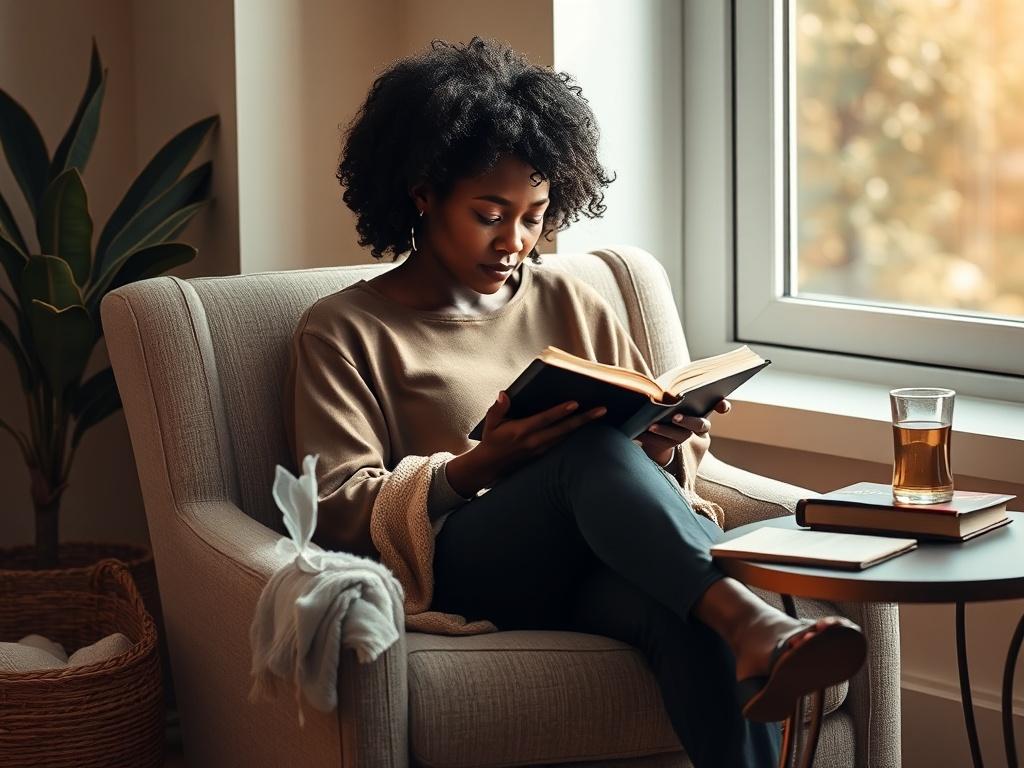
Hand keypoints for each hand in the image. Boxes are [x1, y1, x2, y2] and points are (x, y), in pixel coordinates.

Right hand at [471, 391, 607, 486]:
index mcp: (521, 432)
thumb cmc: (491, 440)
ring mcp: (541, 450)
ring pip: (567, 437)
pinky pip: (563, 443)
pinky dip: (575, 434)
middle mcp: (534, 442)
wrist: (490, 467)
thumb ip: (498, 408)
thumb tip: (504, 394)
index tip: (575, 403)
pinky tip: (587, 426)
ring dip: (584, 426)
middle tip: (602, 409)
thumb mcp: (490, 423)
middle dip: (583, 419)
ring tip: (600, 414)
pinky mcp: (544, 455)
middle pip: (563, 430)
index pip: (544, 420)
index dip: (560, 412)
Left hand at [635, 398, 731, 464]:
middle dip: (688, 421)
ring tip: (650, 426)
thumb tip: (663, 390)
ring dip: (665, 431)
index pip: (718, 406)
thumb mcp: (668, 399)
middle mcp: (698, 427)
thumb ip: (671, 395)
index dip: (722, 406)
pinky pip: (661, 445)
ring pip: (680, 437)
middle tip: (675, 417)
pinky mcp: (669, 449)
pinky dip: (649, 439)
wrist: (653, 437)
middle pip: (700, 424)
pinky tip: (638, 434)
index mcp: (702, 410)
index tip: (722, 406)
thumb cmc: (663, 407)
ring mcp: (685, 440)